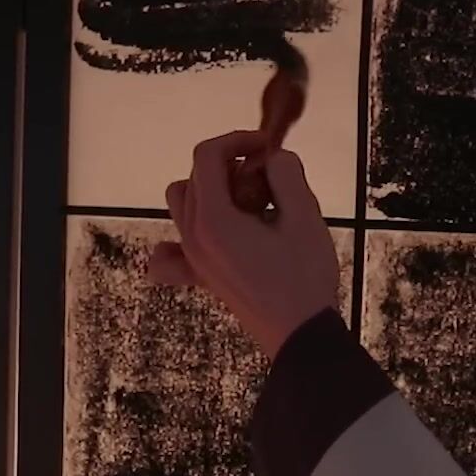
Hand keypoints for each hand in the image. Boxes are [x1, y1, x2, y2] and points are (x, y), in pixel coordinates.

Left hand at [150, 130, 340, 359]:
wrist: (300, 335)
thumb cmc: (304, 277)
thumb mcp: (305, 216)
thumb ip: (286, 174)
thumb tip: (273, 158)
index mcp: (212, 218)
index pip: (206, 156)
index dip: (237, 139)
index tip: (268, 146)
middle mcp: (192, 236)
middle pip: (194, 177)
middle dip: (229, 165)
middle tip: (268, 179)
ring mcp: (192, 258)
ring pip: (183, 203)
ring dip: (211, 191)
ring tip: (250, 203)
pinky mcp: (201, 275)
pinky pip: (171, 250)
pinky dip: (187, 233)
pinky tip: (213, 235)